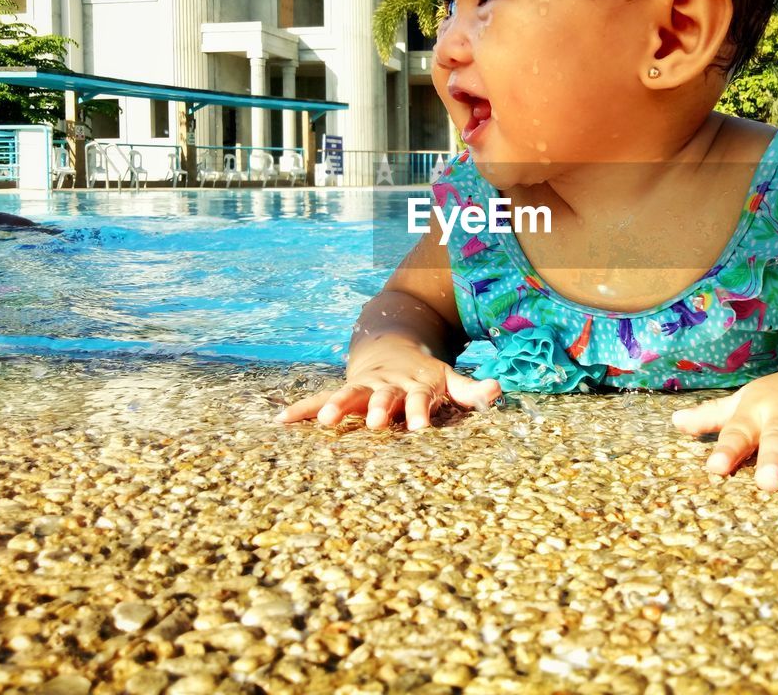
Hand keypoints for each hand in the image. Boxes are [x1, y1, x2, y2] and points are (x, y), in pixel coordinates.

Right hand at [275, 340, 501, 429]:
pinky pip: (319, 398)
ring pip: (349, 394)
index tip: (421, 429)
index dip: (420, 413)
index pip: (419, 400)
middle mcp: (387, 386)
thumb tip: (497, 391)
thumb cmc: (425, 376)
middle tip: (376, 423)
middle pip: (383, 397)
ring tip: (323, 420)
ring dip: (336, 406)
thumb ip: (472, 390)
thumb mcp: (450, 380)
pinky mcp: (343, 392)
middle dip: (379, 409)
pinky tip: (280, 421)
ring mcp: (363, 387)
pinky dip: (300, 408)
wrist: (392, 349)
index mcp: (414, 386)